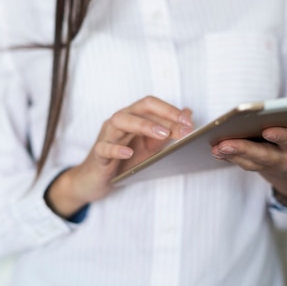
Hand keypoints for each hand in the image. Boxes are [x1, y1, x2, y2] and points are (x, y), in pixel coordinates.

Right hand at [46, 96, 192, 216]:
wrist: (97, 180)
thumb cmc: (125, 160)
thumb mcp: (150, 146)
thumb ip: (167, 130)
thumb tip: (188, 114)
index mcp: (132, 117)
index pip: (150, 104)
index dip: (170, 110)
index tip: (189, 121)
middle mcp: (119, 121)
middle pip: (139, 109)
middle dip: (163, 117)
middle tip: (183, 129)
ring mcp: (107, 136)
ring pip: (120, 121)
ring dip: (143, 126)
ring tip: (162, 135)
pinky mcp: (98, 154)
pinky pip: (104, 148)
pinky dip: (116, 149)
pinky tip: (129, 153)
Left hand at [211, 120, 286, 197]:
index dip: (284, 137)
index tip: (269, 129)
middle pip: (265, 157)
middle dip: (245, 150)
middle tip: (226, 143)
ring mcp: (271, 166)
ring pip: (249, 162)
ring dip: (232, 154)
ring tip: (215, 145)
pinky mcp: (257, 166)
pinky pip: (241, 162)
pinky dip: (228, 155)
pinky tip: (214, 146)